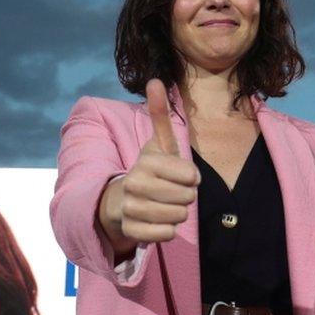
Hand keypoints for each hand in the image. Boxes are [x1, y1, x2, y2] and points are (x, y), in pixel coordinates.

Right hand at [98, 79, 199, 256]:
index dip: (192, 177)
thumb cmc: (150, 169)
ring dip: (178, 212)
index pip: (191, 175)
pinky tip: (157, 220)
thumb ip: (160, 114)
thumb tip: (155, 79)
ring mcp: (131, 209)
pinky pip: (167, 234)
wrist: (122, 199)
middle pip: (187, 198)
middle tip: (172, 191)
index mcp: (146, 162)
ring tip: (164, 204)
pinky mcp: (132, 231)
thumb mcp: (159, 142)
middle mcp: (136, 184)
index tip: (180, 174)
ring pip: (179, 216)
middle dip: (186, 196)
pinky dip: (168, 229)